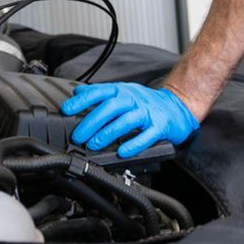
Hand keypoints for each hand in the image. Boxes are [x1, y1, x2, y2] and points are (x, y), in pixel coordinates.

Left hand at [61, 82, 199, 158]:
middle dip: (92, 121)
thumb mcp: (123, 93)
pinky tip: (122, 152)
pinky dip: (134, 144)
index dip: (82, 100)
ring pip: (126, 120)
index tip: (66, 110)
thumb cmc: (146, 103)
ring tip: (93, 144)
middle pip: (111, 107)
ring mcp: (147, 112)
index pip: (100, 92)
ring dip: (108, 133)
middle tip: (78, 135)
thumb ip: (101, 94)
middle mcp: (134, 99)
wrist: (176, 106)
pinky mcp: (160, 126)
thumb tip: (78, 93)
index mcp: (123, 91)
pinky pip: (147, 135)